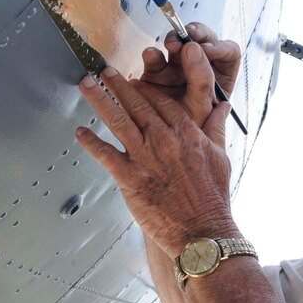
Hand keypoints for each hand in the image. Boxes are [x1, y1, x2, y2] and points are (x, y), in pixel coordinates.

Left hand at [75, 66, 239, 256]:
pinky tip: (80, 132)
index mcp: (187, 133)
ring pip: (117, 120)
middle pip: (136, 104)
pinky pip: (105, 154)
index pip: (162, 101)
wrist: (202, 230)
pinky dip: (91, 142)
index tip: (135, 81)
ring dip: (100, 99)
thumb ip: (216, 128)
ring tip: (86, 84)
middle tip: (104, 71)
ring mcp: (145, 158)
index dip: (146, 88)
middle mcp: (164, 140)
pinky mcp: (130, 178)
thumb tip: (222, 106)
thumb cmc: (213, 197)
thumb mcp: (221, 157)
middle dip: (118, 84)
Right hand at [141, 22, 240, 125]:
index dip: (219, 47)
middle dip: (195, 35)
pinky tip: (151, 56)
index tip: (207, 50)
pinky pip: (154, 58)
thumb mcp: (201, 106)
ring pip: (177, 44)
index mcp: (221, 76)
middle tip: (187, 40)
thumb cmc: (190, 129)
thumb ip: (201, 78)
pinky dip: (152, 55)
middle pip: (202, 39)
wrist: (166, 145)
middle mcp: (200, 68)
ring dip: (174, 40)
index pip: (228, 51)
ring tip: (171, 45)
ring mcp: (178, 68)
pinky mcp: (156, 73)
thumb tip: (192, 46)